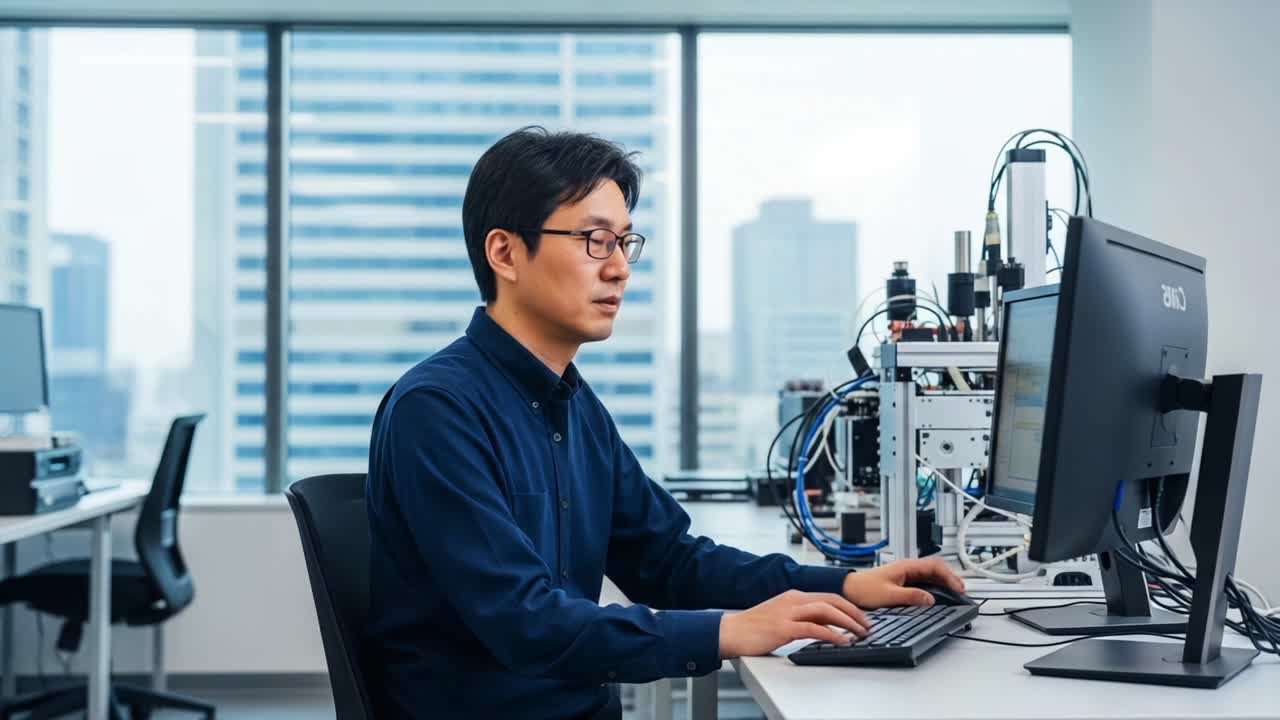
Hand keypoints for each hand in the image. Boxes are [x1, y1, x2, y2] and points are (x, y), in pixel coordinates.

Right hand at [718, 590, 870, 658]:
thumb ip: (802, 619)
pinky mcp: (783, 627)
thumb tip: (825, 628)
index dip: (848, 607)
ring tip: (860, 633)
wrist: (730, 632)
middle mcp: (793, 600)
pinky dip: (831, 634)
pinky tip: (842, 641)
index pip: (828, 596)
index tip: (862, 618)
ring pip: (826, 610)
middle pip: (831, 600)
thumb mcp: (782, 618)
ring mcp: (787, 612)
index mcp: (793, 596)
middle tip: (868, 625)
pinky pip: (813, 628)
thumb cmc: (754, 628)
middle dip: (854, 612)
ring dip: (847, 622)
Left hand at [842, 557, 965, 608]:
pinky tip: (939, 596)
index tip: (958, 587)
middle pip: (936, 569)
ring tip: (955, 593)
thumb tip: (930, 599)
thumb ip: (910, 596)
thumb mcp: (888, 595)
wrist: (849, 589)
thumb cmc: (863, 589)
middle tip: (962, 591)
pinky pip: (924, 582)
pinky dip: (935, 587)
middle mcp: (907, 568)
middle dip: (951, 578)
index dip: (949, 576)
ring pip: (931, 575)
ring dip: (944, 582)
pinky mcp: (903, 582)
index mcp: (905, 567)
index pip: (934, 566)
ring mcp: (906, 574)